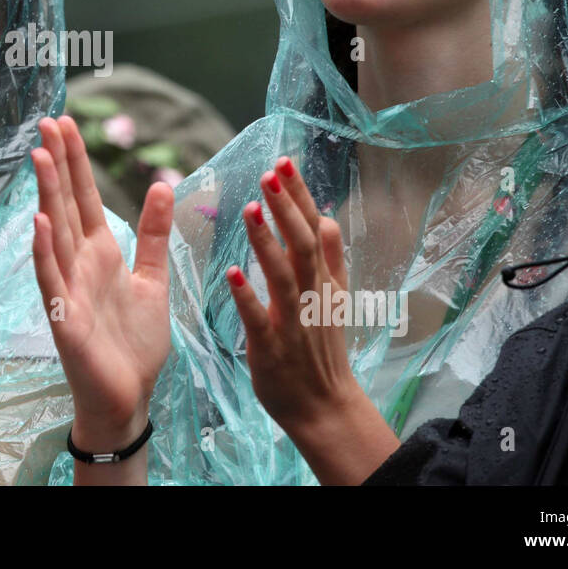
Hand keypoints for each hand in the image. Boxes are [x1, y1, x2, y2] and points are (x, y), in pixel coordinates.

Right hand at [31, 115, 173, 450]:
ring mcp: (69, 289)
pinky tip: (39, 224)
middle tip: (47, 121)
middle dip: (58, 164)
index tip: (65, 123)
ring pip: (55, 234)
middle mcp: (79, 264)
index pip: (85, 198)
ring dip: (47, 196)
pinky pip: (53, 281)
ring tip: (40, 157)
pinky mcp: (66, 319)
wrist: (127, 398)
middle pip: (66, 205)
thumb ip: (156, 235)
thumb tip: (163, 185)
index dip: (76, 161)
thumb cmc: (134, 343)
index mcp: (101, 253)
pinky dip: (45, 252)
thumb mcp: (153, 279)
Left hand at [227, 157, 355, 431]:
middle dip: (287, 207)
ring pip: (284, 276)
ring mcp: (293, 322)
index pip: (314, 229)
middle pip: (303, 245)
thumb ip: (331, 257)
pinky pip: (260, 319)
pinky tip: (233, 273)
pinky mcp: (272, 348)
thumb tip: (327, 216)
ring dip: (267, 243)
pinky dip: (248, 296)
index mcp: (324, 281)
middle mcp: (312, 296)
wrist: (324, 407)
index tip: (284, 162)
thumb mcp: (334, 298)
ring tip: (249, 209)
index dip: (300, 196)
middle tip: (269, 172)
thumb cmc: (321, 350)